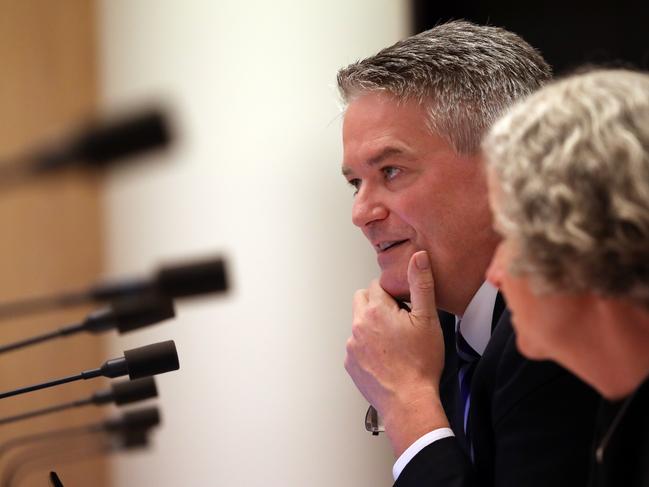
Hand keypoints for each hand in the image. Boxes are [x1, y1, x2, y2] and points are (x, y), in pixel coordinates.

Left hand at [344, 251, 448, 455]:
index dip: (393, 294)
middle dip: (377, 304)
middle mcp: (358, 325)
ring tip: (394, 343)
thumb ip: (421, 284)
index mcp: (376, 310)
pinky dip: (367, 347)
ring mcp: (351, 345)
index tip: (405, 308)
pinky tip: (386, 358)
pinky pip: (356, 346)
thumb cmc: (420, 364)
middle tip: (398, 321)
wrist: (409, 402)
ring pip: (359, 323)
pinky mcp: (350, 363)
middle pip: (362, 299)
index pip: (376, 285)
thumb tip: (418, 257)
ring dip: (372, 326)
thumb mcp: (427, 319)